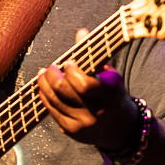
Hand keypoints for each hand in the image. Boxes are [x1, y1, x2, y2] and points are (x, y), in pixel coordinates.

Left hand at [37, 29, 138, 150]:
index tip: (67, 62)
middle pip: (64, 91)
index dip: (71, 72)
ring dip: (45, 84)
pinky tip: (44, 88)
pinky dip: (46, 98)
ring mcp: (84, 124)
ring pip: (55, 101)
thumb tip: (81, 32)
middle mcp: (97, 111)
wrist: (121, 127)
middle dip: (52, 76)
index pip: (83, 84)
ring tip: (43, 74)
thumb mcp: (109, 74)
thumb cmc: (112, 94)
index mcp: (110, 93)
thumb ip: (94, 53)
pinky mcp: (73, 132)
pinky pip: (53, 112)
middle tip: (50, 67)